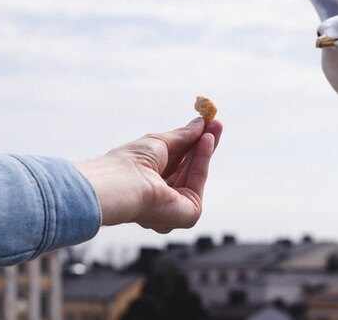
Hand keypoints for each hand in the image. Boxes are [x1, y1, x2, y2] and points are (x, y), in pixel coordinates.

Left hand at [74, 117, 222, 232]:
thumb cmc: (131, 162)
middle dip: (204, 145)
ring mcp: (175, 208)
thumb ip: (183, 135)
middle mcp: (162, 198)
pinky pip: (198, 183)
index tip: (206, 125)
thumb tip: (202, 122)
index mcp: (151, 184)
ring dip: (204, 150)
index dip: (192, 144)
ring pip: (195, 174)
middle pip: (189, 169)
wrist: (121, 182)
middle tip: (216, 124)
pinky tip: (205, 142)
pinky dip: (203, 161)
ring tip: (212, 128)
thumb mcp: (160, 142)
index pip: (176, 163)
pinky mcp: (187, 214)